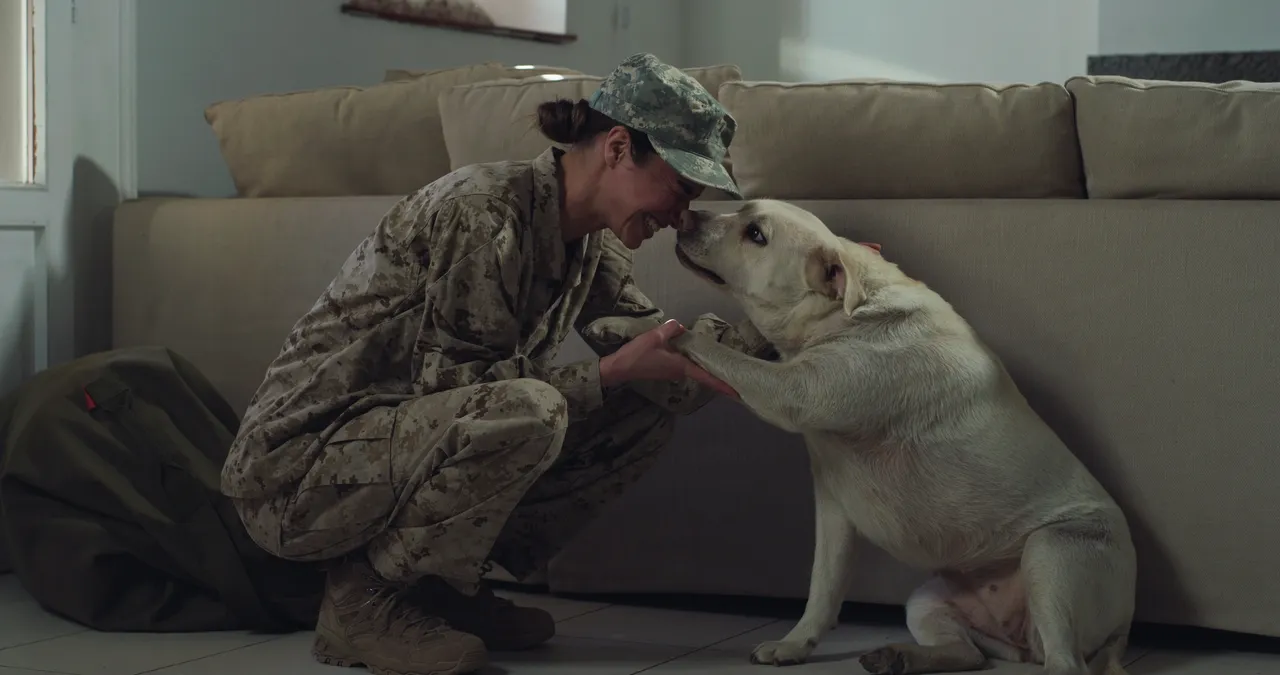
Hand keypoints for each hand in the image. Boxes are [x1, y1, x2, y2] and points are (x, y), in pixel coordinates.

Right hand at [600, 319, 738, 398]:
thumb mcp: (655, 336)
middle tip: (737, 380)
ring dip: (707, 368)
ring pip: (695, 369)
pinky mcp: (667, 369)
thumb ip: (672, 329)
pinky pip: (686, 366)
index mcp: (681, 366)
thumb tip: (682, 327)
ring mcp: (674, 372)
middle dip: (719, 378)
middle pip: (704, 374)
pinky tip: (696, 353)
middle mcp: (680, 372)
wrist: (620, 368)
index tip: (736, 393)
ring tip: (723, 366)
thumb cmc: (638, 354)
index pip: (706, 377)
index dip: (722, 384)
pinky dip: (695, 362)